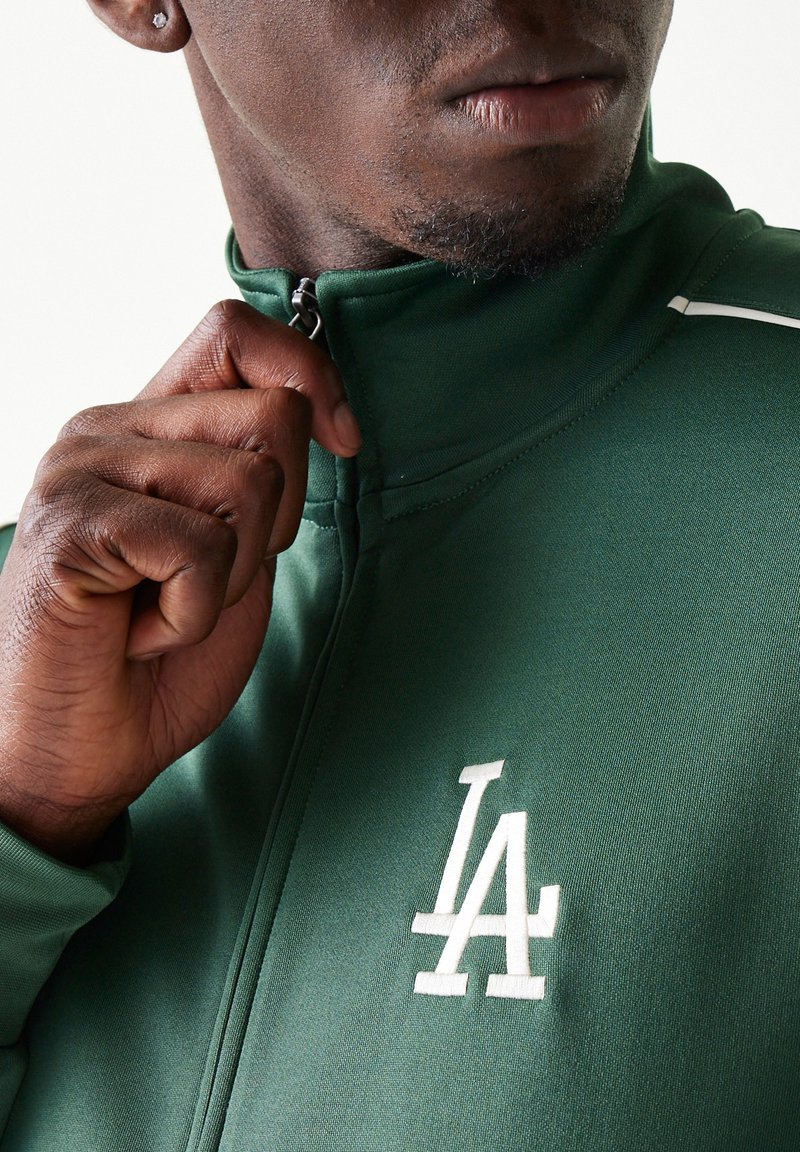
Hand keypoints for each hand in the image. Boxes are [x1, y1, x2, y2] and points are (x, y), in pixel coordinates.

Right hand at [0, 301, 359, 861]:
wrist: (79, 749)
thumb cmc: (155, 659)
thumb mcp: (233, 553)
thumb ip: (258, 478)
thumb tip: (318, 410)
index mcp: (145, 428)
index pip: (233, 333)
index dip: (308, 372)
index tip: (344, 438)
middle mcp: (106, 431)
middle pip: (271, 418)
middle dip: (276, 521)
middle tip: (207, 580)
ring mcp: (80, 472)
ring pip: (250, 483)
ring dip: (232, 576)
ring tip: (166, 607)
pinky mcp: (70, 526)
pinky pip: (199, 548)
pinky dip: (192, 613)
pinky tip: (141, 631)